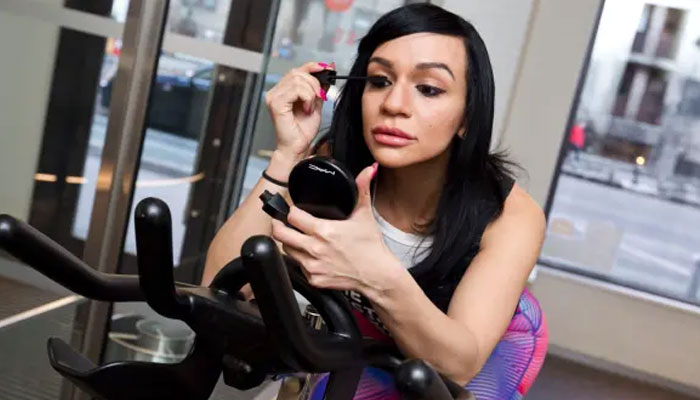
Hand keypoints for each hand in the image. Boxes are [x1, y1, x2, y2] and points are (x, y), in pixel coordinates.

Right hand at [264, 62, 332, 160]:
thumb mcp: (316, 103)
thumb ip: (319, 87)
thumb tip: (328, 69)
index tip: (328, 69)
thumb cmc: (303, 130)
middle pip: (297, 72)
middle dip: (314, 83)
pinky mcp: (275, 103)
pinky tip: (306, 109)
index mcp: (284, 90)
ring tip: (310, 107)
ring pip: (298, 79)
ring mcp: (274, 96)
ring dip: (311, 93)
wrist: (298, 147)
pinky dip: (306, 98)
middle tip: (319, 97)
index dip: (313, 66)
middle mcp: (276, 91)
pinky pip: (296, 90)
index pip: (297, 69)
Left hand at [271, 163, 402, 293]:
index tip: (295, 209)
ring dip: (290, 242)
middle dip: (279, 225)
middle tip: (283, 222)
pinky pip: (298, 266)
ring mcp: (312, 266)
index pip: (292, 216)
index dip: (291, 210)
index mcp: (323, 231)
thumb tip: (368, 170)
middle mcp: (314, 249)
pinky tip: (312, 254)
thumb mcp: (365, 215)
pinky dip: (301, 259)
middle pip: (280, 234)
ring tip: (299, 237)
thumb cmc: (371, 247)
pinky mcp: (314, 279)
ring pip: (287, 250)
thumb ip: (362, 189)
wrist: (377, 275)